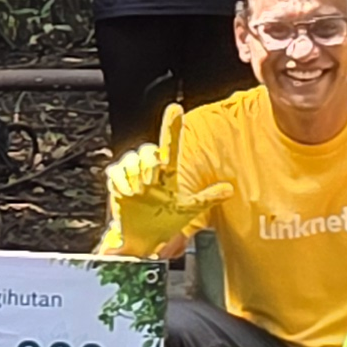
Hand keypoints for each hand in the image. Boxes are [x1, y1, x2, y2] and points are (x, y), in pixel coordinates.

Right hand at [104, 104, 225, 256]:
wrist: (142, 237)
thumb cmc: (165, 221)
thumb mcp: (189, 209)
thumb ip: (208, 197)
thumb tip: (229, 189)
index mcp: (168, 171)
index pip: (171, 144)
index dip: (172, 126)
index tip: (176, 109)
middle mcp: (150, 167)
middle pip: (148, 151)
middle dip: (149, 169)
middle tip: (150, 186)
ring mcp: (133, 172)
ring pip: (131, 160)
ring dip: (134, 179)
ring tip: (139, 193)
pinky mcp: (117, 179)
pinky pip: (117, 171)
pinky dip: (122, 183)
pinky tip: (127, 194)